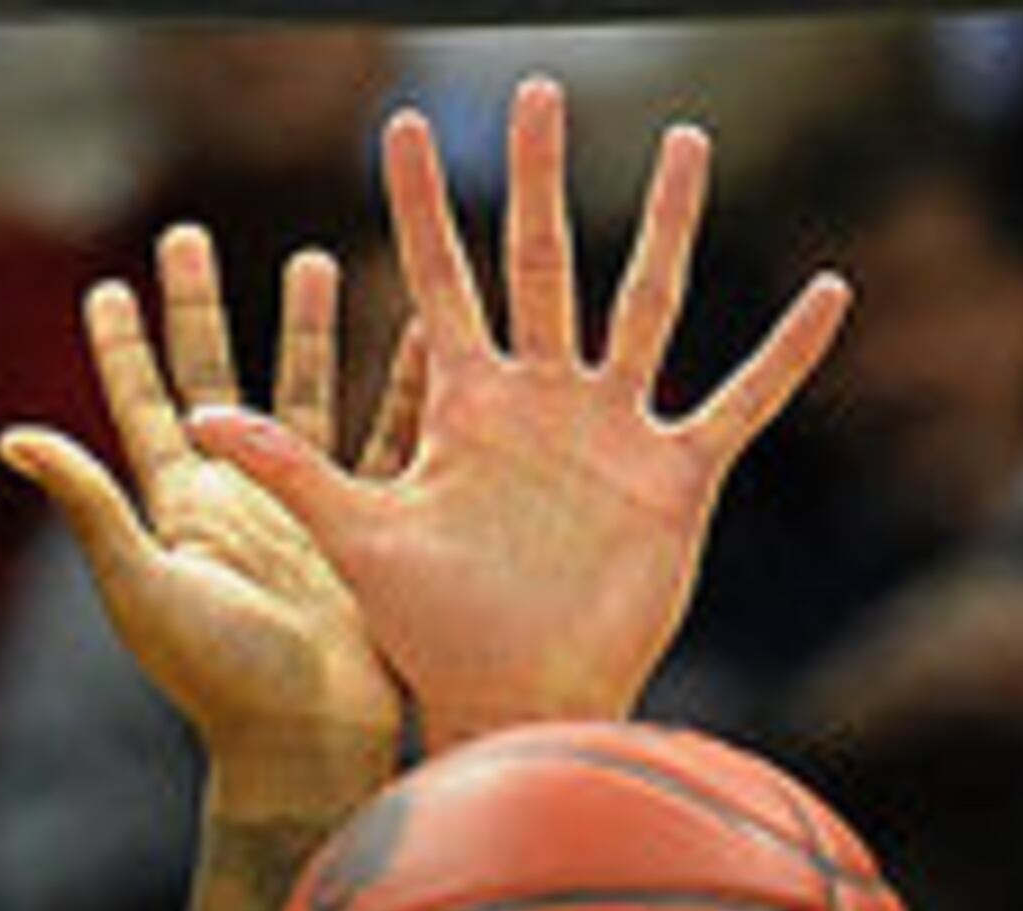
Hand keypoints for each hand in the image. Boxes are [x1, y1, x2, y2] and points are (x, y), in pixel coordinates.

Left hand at [0, 229, 402, 813]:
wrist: (305, 744)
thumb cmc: (218, 678)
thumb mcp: (141, 585)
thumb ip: (87, 507)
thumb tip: (11, 436)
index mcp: (180, 509)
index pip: (142, 408)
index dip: (121, 348)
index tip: (106, 289)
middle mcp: (237, 498)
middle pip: (213, 377)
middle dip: (199, 306)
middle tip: (185, 235)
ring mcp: (302, 508)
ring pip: (302, 392)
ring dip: (304, 328)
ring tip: (314, 259)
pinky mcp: (363, 526)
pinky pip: (388, 438)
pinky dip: (402, 384)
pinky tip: (421, 334)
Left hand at [200, 77, 846, 746]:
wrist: (507, 706)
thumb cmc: (425, 638)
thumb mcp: (352, 539)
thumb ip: (286, 471)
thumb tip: (193, 422)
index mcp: (464, 409)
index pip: (437, 281)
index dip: (420, 208)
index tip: (400, 129)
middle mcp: (540, 402)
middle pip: (542, 264)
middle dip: (537, 180)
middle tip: (536, 91)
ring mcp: (611, 432)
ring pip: (645, 303)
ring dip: (670, 225)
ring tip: (688, 143)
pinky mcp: (672, 478)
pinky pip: (740, 401)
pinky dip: (785, 355)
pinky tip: (829, 295)